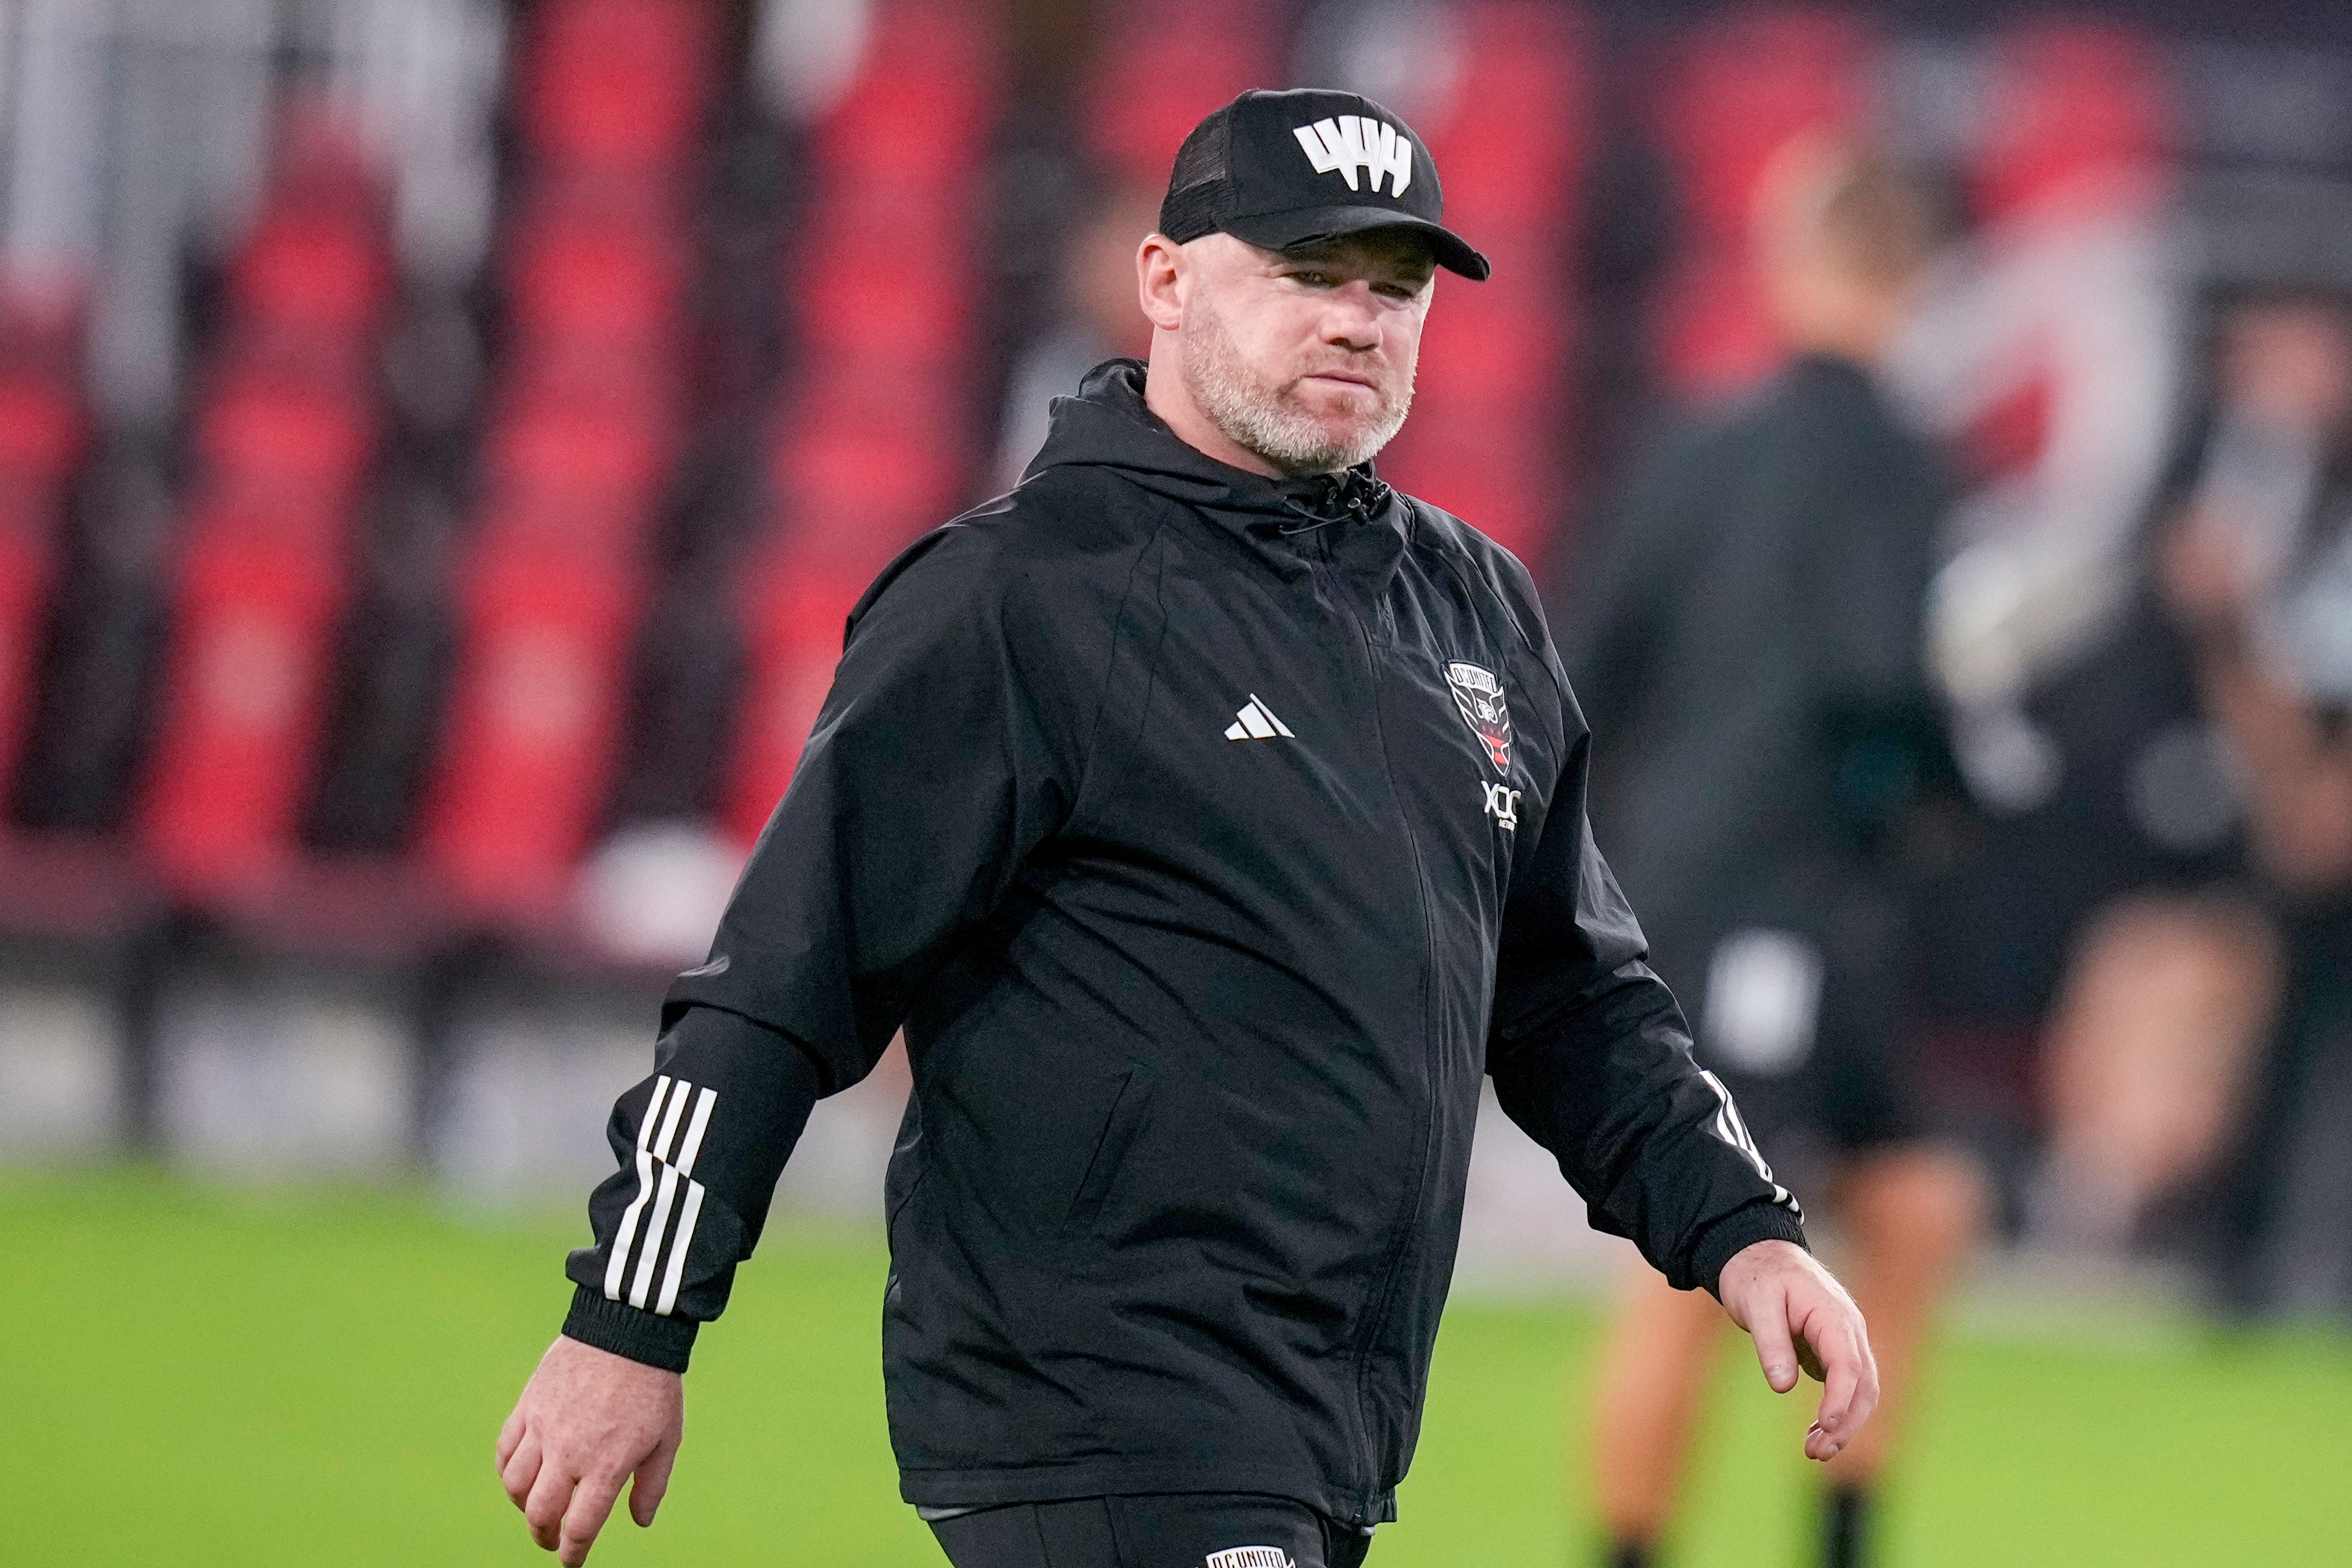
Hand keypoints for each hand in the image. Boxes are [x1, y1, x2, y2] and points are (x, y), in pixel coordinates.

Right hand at [497, 1335, 683, 1565]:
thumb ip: (651, 1485)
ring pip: (515, 1485)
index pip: (579, 1527)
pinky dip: (507, 1470)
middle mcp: (569, 1453)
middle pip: (540, 1512)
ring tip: (535, 1509)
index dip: (573, 1553)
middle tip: (552, 1540)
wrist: (628, 1329)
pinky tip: (519, 1475)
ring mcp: (544, 1428)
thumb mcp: (668, 1439)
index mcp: (606, 1465)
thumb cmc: (654, 1386)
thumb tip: (640, 1522)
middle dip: (544, 1535)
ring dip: (523, 1506)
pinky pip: (505, 1449)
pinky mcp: (529, 1405)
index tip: (571, 1562)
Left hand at [1716, 1239, 1877, 1462]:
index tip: (1826, 1426)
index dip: (1841, 1399)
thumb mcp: (1756, 1304)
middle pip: (1864, 1384)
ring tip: (1814, 1451)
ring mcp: (1845, 1341)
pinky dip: (1837, 1412)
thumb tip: (1783, 1387)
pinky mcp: (1833, 1351)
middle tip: (1816, 1452)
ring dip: (1844, 1423)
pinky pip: (1846, 1387)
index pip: (1848, 1364)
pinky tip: (1816, 1432)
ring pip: (1861, 1390)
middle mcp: (1849, 1329)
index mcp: (1833, 1314)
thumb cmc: (1757, 1276)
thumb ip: (1771, 1343)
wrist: (1758, 1254)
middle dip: (1846, 1423)